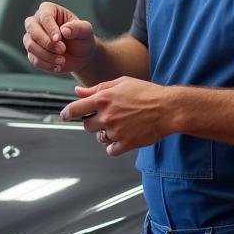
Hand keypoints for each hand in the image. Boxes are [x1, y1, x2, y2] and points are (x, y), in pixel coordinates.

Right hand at [23, 1, 97, 74]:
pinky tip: (58, 66)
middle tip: (62, 50)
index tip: (59, 39)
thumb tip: (64, 30)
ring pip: (30, 45)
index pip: (44, 15)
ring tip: (62, 60)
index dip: (50, 28)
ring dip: (47, 55)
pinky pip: (33, 59)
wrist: (81, 55)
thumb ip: (78, 27)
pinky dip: (46, 65)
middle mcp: (37, 21)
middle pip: (31, 28)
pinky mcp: (32, 52)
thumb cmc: (82, 38)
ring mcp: (32, 37)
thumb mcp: (86, 31)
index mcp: (49, 10)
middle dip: (46, 42)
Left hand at [59, 77, 178, 157]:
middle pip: (86, 126)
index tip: (64, 116)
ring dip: (105, 134)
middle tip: (107, 117)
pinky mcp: (126, 143)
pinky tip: (123, 137)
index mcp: (102, 99)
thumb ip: (97, 88)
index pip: (74, 109)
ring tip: (120, 125)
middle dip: (93, 122)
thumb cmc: (146, 92)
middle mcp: (106, 116)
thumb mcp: (121, 83)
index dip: (66, 113)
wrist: (169, 108)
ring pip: (100, 138)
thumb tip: (78, 91)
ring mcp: (115, 131)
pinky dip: (115, 146)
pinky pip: (111, 150)